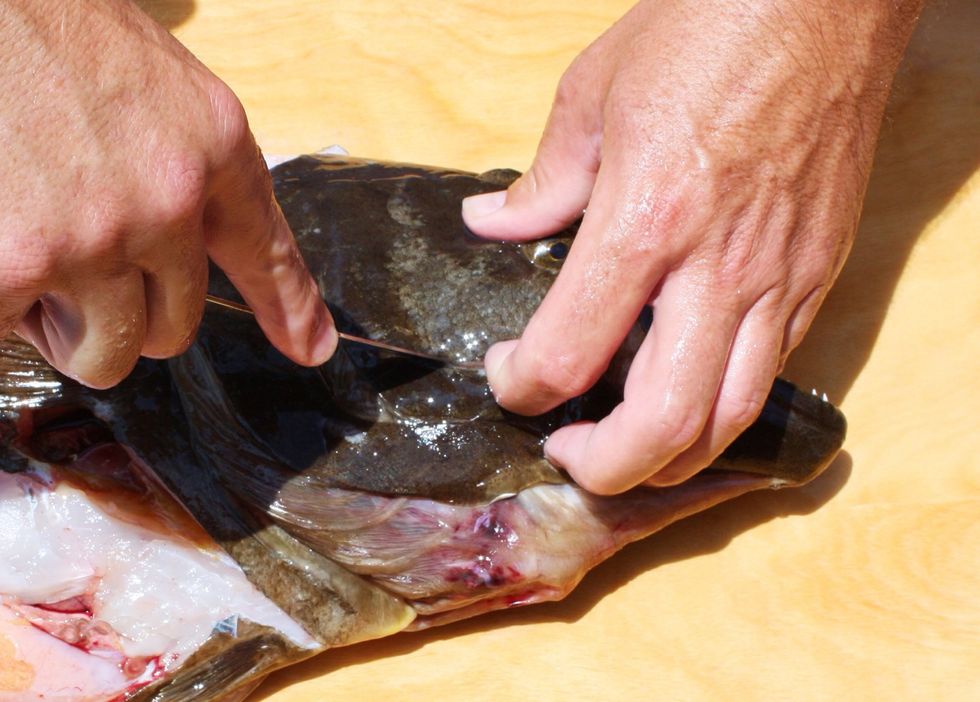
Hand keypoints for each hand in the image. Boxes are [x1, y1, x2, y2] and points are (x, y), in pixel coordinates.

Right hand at [0, 0, 335, 387]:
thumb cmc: (48, 30)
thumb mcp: (153, 82)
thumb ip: (187, 163)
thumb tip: (205, 240)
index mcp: (213, 143)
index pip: (266, 251)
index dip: (290, 308)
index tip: (310, 345)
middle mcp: (168, 199)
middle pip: (172, 329)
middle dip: (126, 315)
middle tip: (77, 259)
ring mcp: (94, 236)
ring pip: (103, 353)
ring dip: (65, 323)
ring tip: (29, 247)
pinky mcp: (15, 264)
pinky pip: (20, 332)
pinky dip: (5, 307)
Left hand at [463, 0, 920, 493]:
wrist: (825, 2)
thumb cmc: (708, 31)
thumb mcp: (593, 94)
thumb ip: (542, 182)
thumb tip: (493, 225)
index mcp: (646, 219)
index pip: (569, 352)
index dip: (522, 385)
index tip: (508, 374)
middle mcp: (717, 269)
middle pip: (662, 427)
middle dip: (600, 466)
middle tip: (565, 449)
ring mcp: (778, 282)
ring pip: (727, 422)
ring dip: (665, 460)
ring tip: (622, 445)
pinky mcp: (816, 278)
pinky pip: (769, 375)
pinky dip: (716, 408)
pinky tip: (682, 388)